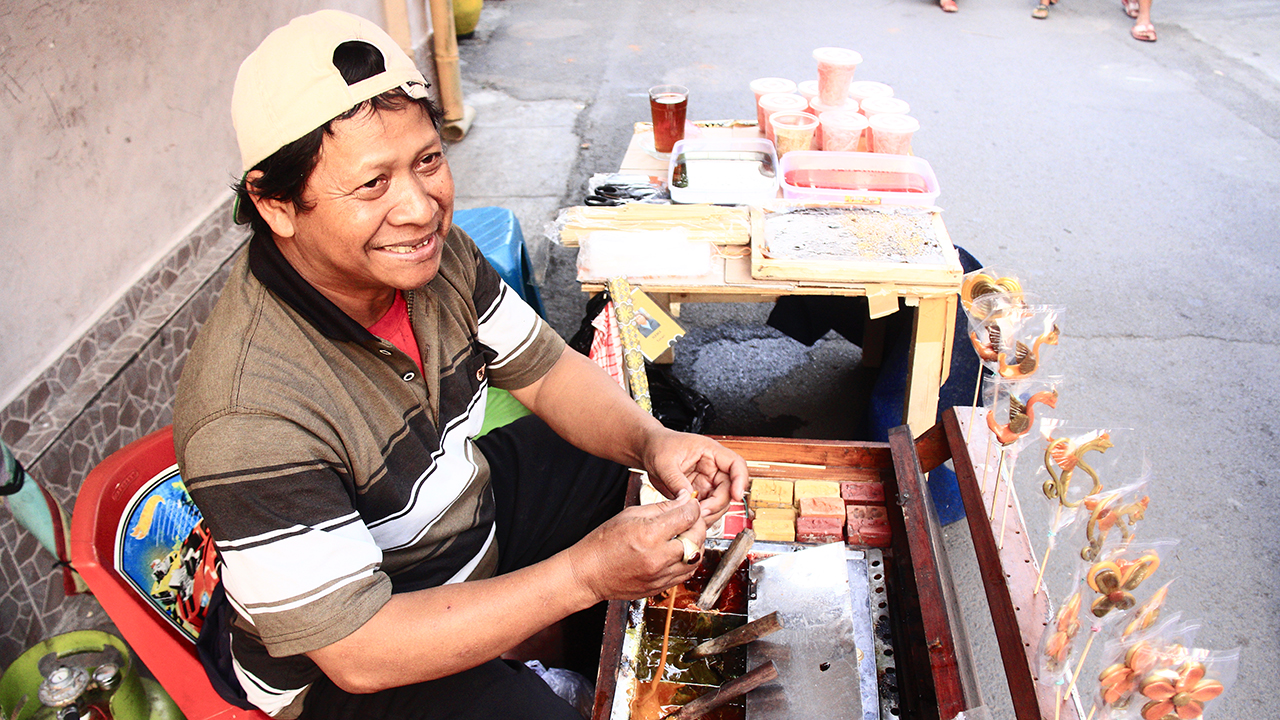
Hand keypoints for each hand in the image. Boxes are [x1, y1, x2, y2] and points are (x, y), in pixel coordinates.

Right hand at [570, 490, 706, 602]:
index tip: (689, 502)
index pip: (687, 516)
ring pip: (697, 557)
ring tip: (686, 533)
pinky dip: (689, 560)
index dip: (692, 505)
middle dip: (698, 523)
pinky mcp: (661, 587)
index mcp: (649, 535)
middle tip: (691, 516)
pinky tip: (681, 551)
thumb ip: (661, 508)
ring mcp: (661, 575)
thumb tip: (682, 501)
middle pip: (697, 536)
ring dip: (696, 542)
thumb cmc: (603, 543)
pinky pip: (687, 573)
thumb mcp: (630, 515)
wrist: (589, 574)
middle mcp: (658, 557)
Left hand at [641, 428, 749, 523]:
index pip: (736, 464)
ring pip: (720, 501)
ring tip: (694, 518)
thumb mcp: (664, 462)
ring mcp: (707, 481)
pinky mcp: (699, 493)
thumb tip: (687, 499)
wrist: (649, 451)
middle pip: (729, 488)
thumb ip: (676, 481)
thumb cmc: (659, 446)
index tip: (736, 495)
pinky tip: (692, 520)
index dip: (740, 480)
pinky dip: (702, 516)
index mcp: (710, 452)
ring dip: (711, 512)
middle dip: (718, 503)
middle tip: (702, 512)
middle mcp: (712, 467)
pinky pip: (707, 507)